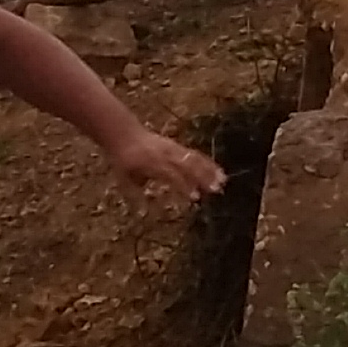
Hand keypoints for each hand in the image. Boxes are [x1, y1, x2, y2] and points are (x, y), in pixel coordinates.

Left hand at [108, 129, 227, 197]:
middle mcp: (166, 154)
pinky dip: (207, 162)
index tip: (196, 198)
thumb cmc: (124, 160)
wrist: (125, 134)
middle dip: (204, 178)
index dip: (185, 186)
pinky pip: (195, 154)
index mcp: (153, 163)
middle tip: (217, 190)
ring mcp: (173, 149)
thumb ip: (137, 194)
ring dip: (210, 170)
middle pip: (188, 165)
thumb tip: (144, 212)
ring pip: (195, 158)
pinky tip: (217, 170)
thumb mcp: (124, 179)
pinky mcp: (177, 146)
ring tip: (223, 180)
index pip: (173, 175)